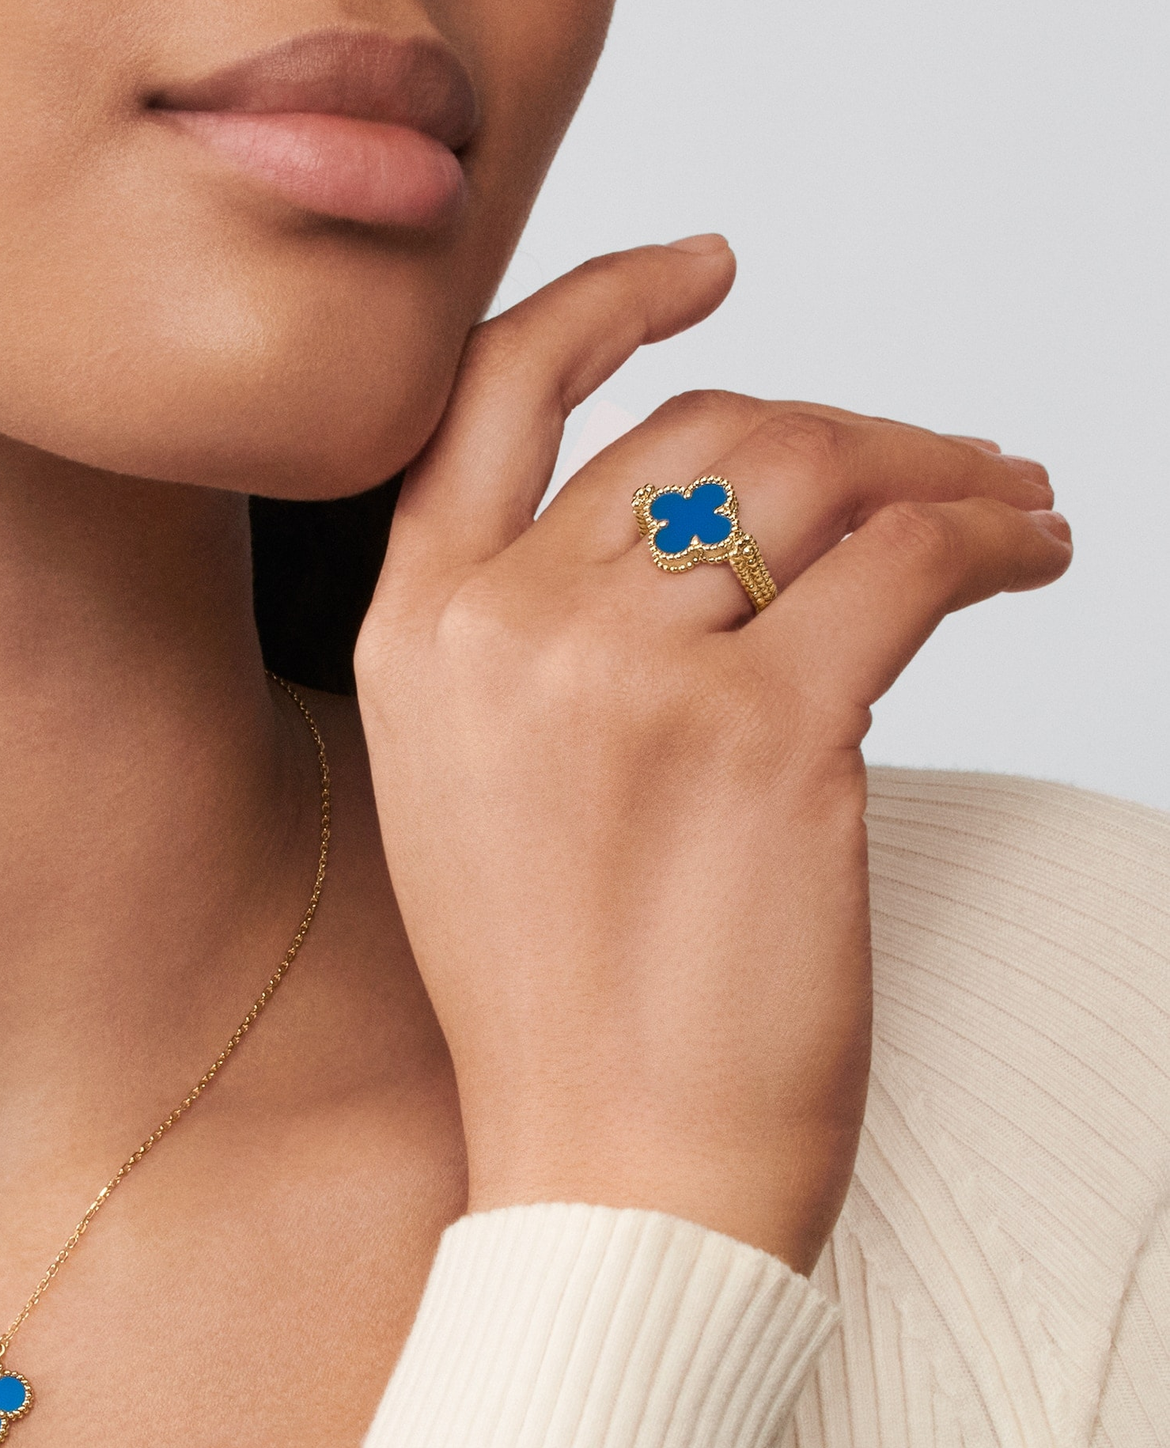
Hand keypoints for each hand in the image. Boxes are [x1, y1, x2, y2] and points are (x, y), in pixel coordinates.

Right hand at [356, 240, 1072, 1273]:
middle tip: (945, 468)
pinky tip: (1032, 558)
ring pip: (816, 477)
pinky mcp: (765, 736)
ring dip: (943, 473)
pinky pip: (909, 567)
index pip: (494, 397)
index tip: (713, 269)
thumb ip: (538, 650)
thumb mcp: (479, 800)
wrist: (614, 1178)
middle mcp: (504, 631)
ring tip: (1014, 510)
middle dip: (849, 432)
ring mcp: (627, 677)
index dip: (610, 303)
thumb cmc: (569, 1011)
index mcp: (413, 640)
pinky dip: (996, 541)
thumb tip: (704, 535)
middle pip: (703, 436)